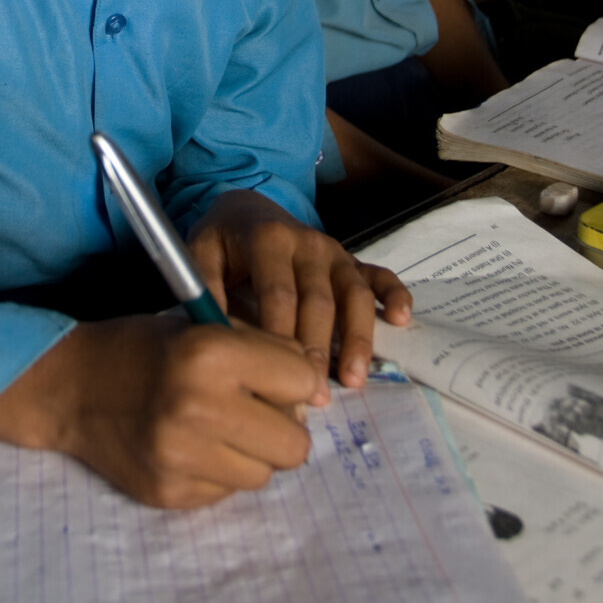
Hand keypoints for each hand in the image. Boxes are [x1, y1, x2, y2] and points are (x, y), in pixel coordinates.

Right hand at [0, 312, 322, 507]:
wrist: (71, 386)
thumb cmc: (144, 346)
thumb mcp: (203, 324)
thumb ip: (264, 350)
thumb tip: (316, 391)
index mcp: (209, 353)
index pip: (302, 381)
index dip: (296, 379)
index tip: (281, 378)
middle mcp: (197, 408)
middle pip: (294, 444)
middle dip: (283, 426)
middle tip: (257, 411)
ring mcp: (181, 458)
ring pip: (264, 475)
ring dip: (252, 453)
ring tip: (221, 428)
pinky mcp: (169, 494)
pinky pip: (227, 493)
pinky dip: (219, 471)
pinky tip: (191, 446)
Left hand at [187, 191, 411, 386]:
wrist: (248, 209)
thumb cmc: (224, 242)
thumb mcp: (202, 253)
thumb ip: (206, 289)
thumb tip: (213, 334)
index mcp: (268, 239)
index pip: (278, 292)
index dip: (280, 335)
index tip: (278, 376)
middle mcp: (307, 243)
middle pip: (318, 300)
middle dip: (318, 348)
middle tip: (315, 393)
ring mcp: (334, 252)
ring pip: (353, 294)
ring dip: (358, 337)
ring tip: (354, 379)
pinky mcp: (351, 260)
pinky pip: (379, 275)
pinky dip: (395, 295)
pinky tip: (401, 321)